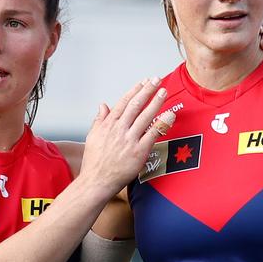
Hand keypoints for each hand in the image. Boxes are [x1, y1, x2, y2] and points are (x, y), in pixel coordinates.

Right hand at [80, 78, 174, 195]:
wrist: (96, 181)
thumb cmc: (94, 162)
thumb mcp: (92, 136)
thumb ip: (99, 120)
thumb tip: (102, 105)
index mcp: (108, 124)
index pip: (124, 102)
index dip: (135, 90)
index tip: (144, 82)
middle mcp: (119, 129)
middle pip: (136, 105)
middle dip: (148, 90)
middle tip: (157, 80)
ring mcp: (129, 139)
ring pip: (145, 116)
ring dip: (156, 102)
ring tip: (164, 91)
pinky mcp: (139, 151)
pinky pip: (153, 134)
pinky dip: (161, 123)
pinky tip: (169, 114)